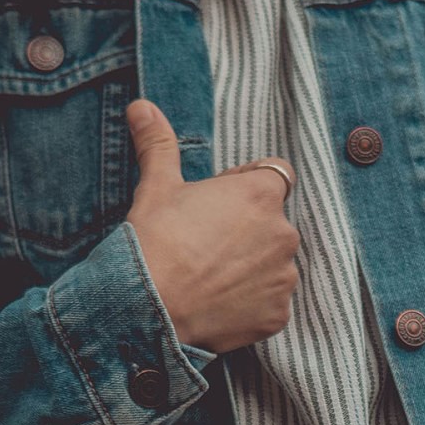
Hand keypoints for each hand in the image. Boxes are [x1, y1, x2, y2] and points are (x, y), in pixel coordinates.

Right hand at [125, 99, 299, 353]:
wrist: (148, 310)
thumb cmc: (154, 242)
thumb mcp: (157, 186)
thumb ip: (159, 143)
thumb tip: (140, 107)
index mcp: (262, 193)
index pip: (275, 175)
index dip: (247, 187)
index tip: (218, 205)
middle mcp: (283, 234)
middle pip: (273, 225)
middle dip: (248, 233)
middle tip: (206, 248)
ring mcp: (283, 278)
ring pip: (273, 266)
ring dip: (252, 270)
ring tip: (211, 280)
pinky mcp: (277, 317)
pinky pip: (270, 305)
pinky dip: (252, 306)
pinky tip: (220, 306)